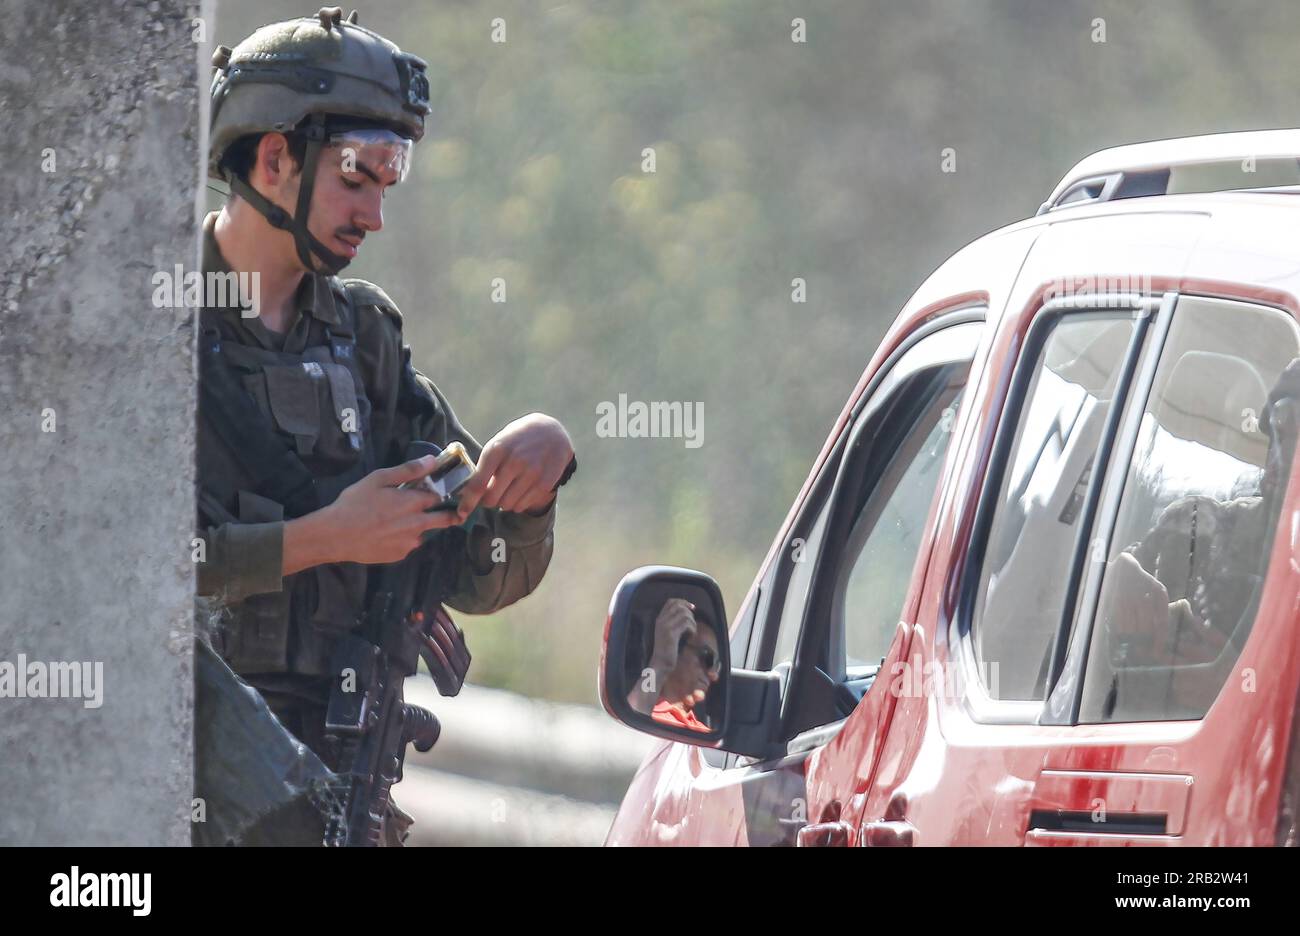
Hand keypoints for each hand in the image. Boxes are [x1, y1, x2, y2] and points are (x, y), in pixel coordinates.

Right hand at [321, 454, 463, 564]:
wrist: (336, 536)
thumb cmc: (355, 503)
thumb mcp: (378, 479)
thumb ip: (408, 470)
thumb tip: (432, 460)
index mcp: (414, 503)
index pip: (441, 497)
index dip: (439, 493)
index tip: (435, 492)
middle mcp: (418, 524)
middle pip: (445, 520)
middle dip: (448, 515)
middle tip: (445, 512)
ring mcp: (410, 542)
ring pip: (423, 532)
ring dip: (417, 527)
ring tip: (395, 522)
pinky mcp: (400, 555)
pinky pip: (408, 544)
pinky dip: (403, 538)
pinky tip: (385, 534)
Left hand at [455, 413, 573, 516]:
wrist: (551, 432)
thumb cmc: (516, 441)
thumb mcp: (498, 444)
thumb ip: (484, 468)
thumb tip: (467, 494)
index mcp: (496, 449)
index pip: (478, 484)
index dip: (468, 502)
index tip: (462, 513)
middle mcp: (514, 461)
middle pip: (492, 499)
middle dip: (488, 501)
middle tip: (491, 493)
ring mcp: (531, 473)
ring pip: (507, 505)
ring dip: (504, 502)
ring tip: (509, 488)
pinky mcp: (544, 483)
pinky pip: (522, 506)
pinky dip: (518, 503)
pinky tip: (521, 489)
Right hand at [650, 598, 696, 671]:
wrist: (660, 664)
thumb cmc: (667, 650)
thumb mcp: (668, 633)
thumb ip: (674, 622)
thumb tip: (688, 613)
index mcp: (660, 619)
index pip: (671, 601)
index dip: (683, 602)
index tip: (691, 609)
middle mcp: (661, 620)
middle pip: (678, 605)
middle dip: (689, 612)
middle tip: (692, 623)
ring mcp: (665, 626)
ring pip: (684, 613)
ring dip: (692, 622)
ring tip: (692, 632)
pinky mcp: (671, 634)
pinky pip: (686, 624)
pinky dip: (692, 628)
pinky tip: (691, 636)